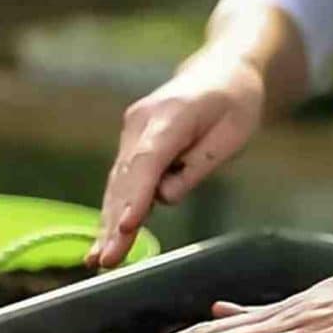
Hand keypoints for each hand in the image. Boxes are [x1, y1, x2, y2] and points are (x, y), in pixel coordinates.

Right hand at [87, 48, 265, 267]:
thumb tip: (166, 197)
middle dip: (115, 222)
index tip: (126, 227)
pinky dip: (113, 210)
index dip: (136, 198)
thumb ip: (200, 165)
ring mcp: (131, 132)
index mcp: (170, 117)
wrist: (220, 72)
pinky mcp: (132, 144)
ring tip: (99, 260)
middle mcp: (140, 123)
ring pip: (118, 184)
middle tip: (107, 260)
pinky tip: (102, 240)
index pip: (149, 162)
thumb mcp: (234, 133)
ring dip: (107, 222)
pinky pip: (122, 182)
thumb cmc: (233, 103)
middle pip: (127, 180)